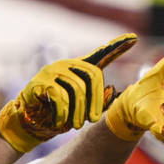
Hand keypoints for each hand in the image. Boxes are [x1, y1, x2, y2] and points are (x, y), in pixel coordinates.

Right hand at [0, 34, 137, 152]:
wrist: (29, 124)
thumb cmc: (57, 116)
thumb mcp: (81, 111)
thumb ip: (97, 101)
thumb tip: (113, 90)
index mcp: (79, 71)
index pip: (101, 55)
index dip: (118, 47)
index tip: (134, 37)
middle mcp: (67, 65)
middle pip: (93, 75)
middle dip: (96, 101)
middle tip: (93, 120)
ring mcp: (53, 71)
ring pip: (77, 89)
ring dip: (78, 112)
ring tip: (74, 125)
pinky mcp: (41, 81)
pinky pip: (60, 96)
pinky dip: (63, 113)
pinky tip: (60, 123)